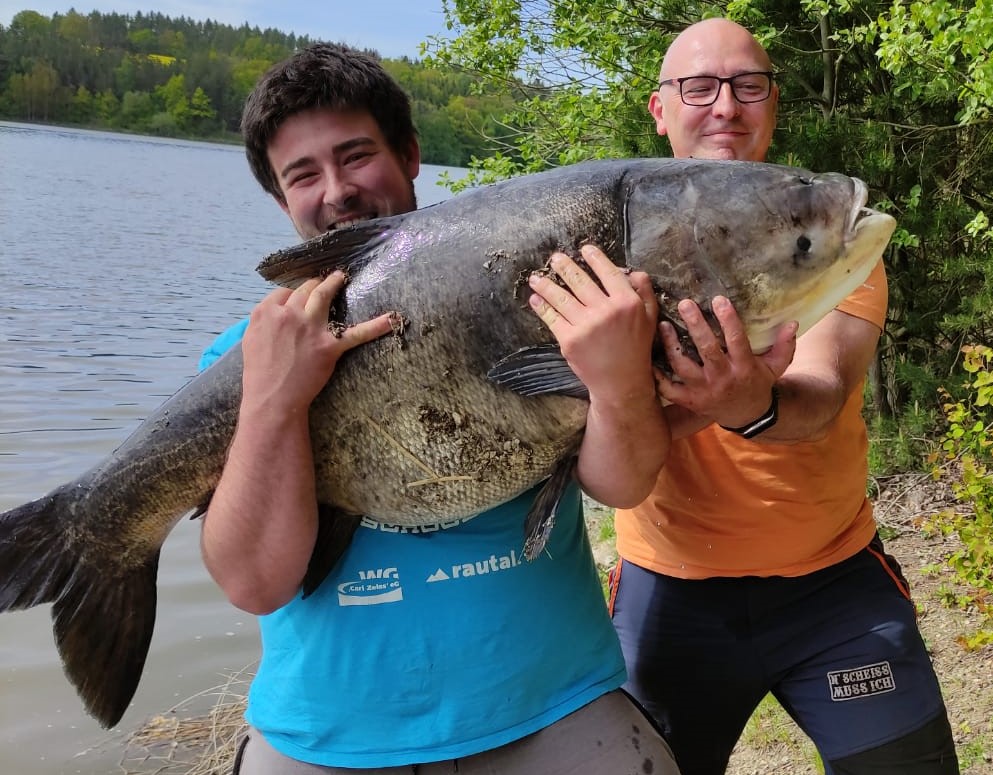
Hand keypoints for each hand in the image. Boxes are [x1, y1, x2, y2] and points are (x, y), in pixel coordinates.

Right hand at [241, 272, 394, 415]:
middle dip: (314, 285)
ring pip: (324, 295)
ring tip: (341, 277)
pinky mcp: (329, 346)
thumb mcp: (250, 339)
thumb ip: (261, 322)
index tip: (298, 298)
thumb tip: (273, 313)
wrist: (272, 398)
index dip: (292, 295)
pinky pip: (357, 333)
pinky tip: (393, 318)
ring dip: (334, 283)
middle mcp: (289, 314)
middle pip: (305, 290)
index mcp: (266, 312)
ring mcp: (310, 328)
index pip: (284, 293)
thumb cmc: (258, 373)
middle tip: (322, 282)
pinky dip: (376, 326)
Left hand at [528, 244, 658, 403]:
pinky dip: (542, 307)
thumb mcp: (650, 319)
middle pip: (580, 281)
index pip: (607, 273)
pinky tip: (535, 299)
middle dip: (564, 267)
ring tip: (535, 277)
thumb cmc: (636, 349)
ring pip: (561, 297)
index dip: (594, 258)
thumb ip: (644, 293)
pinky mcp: (569, 340)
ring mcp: (586, 325)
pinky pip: (552, 318)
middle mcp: (606, 311)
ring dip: (546, 284)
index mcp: (627, 302)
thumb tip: (634, 272)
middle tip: (554, 258)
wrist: (621, 382)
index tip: (584, 248)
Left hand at [657, 295, 796, 427]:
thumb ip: (785, 345)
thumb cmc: (758, 383)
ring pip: (683, 367)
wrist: (746, 415)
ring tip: (662, 324)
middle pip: (707, 350)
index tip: (719, 299)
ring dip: (671, 345)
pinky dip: (656, 375)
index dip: (728, 320)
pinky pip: (668, 389)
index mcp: (744, 368)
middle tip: (685, 304)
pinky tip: (648, 356)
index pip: (737, 341)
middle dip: (695, 326)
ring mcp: (703, 391)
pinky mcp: (689, 400)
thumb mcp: (777, 367)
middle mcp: (723, 379)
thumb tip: (793, 323)